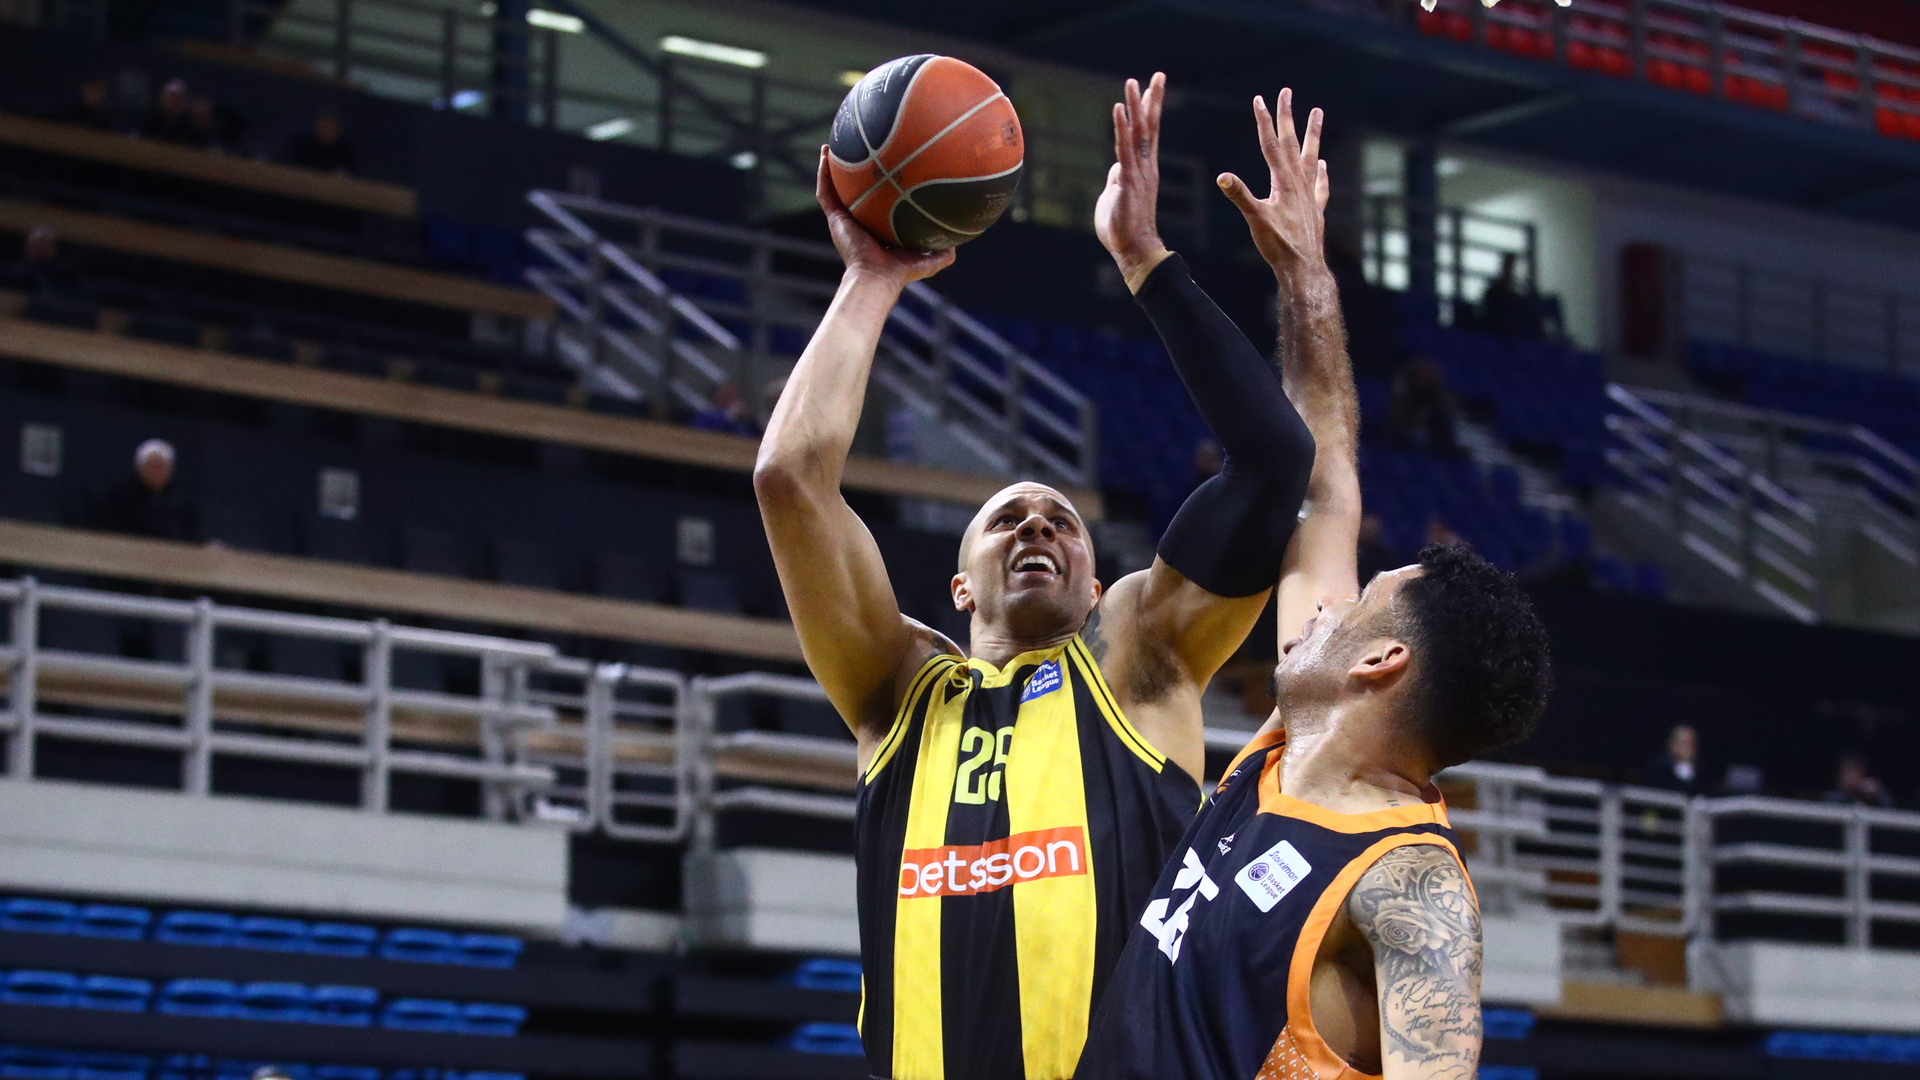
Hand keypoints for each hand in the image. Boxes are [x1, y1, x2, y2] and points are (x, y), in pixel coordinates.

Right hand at [816, 149, 954, 286]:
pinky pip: (825, 192)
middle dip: (852, 174)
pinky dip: (823, 173)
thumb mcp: (929, 260)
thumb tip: (957, 242)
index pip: (875, 205)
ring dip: (831, 167)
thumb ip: (943, 253)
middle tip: (856, 151)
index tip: (884, 169)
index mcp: (876, 230)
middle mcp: (858, 222)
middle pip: (853, 193)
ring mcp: (844, 220)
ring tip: (831, 145)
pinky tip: (825, 153)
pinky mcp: (835, 219)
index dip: (878, 189)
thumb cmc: (901, 272)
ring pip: (834, 188)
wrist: (878, 278)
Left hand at [1094, 72, 1172, 292]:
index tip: (1153, 88)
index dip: (1151, 110)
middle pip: (1150, 126)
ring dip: (1134, 106)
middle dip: (1152, 100)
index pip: (1149, 134)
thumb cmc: (1123, 229)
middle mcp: (1145, 167)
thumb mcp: (1116, 198)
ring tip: (1133, 82)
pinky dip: (1121, 127)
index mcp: (1144, 170)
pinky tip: (1119, 109)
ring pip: (1138, 132)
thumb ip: (1117, 180)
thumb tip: (1116, 169)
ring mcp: (1138, 172)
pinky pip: (1124, 148)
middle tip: (1158, 75)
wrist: (1134, 250)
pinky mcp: (1128, 180)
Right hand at [1217, 89, 1330, 277]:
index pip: (1271, 144)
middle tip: (1286, 92)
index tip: (1260, 99)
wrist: (1304, 268)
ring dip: (1312, 133)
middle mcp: (1299, 182)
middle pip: (1292, 142)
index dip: (1264, 121)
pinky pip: (1320, 183)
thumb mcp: (1256, 219)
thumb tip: (1223, 176)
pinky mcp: (1316, 208)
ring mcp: (1309, 194)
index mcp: (1283, 181)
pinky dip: (1321, 171)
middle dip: (1287, 116)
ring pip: (1311, 155)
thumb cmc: (1278, 245)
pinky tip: (1323, 164)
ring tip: (1317, 112)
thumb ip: (1240, 196)